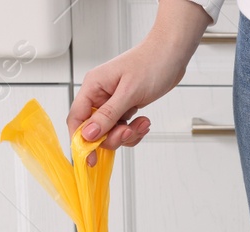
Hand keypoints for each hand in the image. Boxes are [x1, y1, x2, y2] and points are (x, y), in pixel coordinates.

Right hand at [68, 0, 210, 163]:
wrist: (171, 54)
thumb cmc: (151, 64)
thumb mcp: (129, 92)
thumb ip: (108, 115)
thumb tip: (89, 134)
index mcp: (93, 86)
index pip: (77, 118)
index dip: (81, 140)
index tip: (89, 158)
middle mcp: (100, 95)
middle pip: (94, 130)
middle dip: (113, 137)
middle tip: (129, 131)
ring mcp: (113, 102)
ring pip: (110, 132)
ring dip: (127, 134)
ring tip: (142, 124)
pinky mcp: (125, 107)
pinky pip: (123, 128)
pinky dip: (134, 131)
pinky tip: (144, 122)